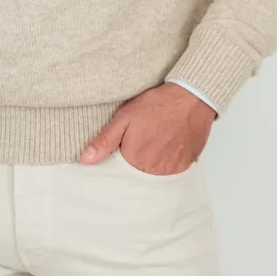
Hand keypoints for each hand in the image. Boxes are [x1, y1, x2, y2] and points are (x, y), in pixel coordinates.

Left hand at [79, 83, 216, 173]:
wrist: (191, 97)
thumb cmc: (157, 105)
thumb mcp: (125, 117)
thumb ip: (105, 140)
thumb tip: (86, 160)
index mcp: (135, 159)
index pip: (120, 175)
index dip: (118, 165)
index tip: (120, 154)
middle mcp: (154, 169)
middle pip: (138, 178)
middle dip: (134, 166)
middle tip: (139, 145)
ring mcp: (172, 169)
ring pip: (155, 177)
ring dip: (150, 167)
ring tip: (153, 145)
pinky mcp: (186, 166)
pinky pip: (171, 173)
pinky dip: (166, 165)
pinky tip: (165, 148)